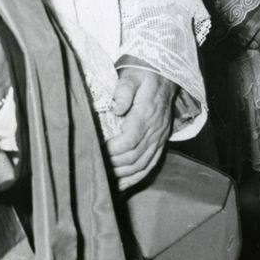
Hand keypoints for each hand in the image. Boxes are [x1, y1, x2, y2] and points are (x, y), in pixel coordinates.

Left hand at [106, 67, 176, 190]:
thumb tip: (117, 109)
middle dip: (113, 165)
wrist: (166, 75)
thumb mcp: (132, 75)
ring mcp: (159, 138)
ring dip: (122, 174)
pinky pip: (151, 165)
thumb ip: (124, 90)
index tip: (96, 150)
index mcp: (146, 114)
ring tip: (104, 179)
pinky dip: (136, 178)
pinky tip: (121, 185)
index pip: (130, 140)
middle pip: (135, 156)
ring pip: (142, 165)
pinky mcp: (160, 142)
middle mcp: (155, 129)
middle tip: (94, 166)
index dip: (112, 150)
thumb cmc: (144, 74)